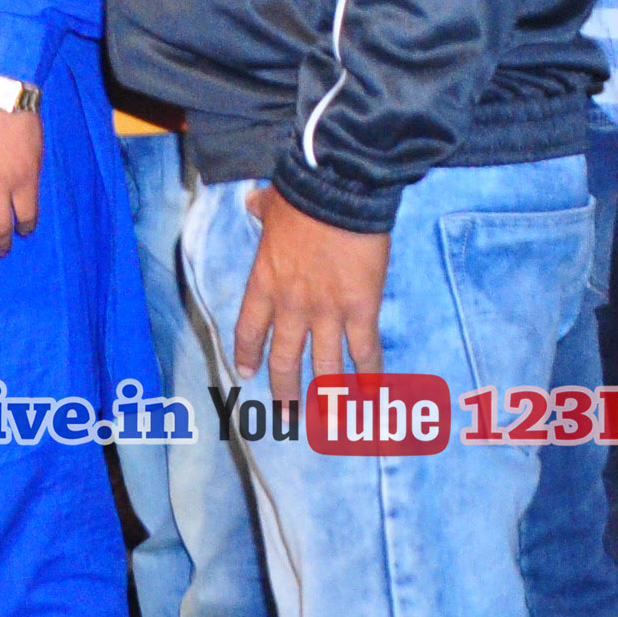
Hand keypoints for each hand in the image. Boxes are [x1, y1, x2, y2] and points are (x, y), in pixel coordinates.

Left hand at [230, 186, 388, 403]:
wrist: (337, 195)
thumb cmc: (302, 197)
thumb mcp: (270, 206)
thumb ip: (259, 211)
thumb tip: (251, 202)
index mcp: (264, 284)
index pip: (249, 330)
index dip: (248, 354)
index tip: (246, 374)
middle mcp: (291, 307)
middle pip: (284, 359)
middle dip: (285, 391)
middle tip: (288, 416)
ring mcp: (326, 312)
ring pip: (324, 366)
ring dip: (327, 397)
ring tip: (330, 420)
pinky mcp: (361, 310)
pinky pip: (363, 351)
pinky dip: (368, 376)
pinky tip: (371, 396)